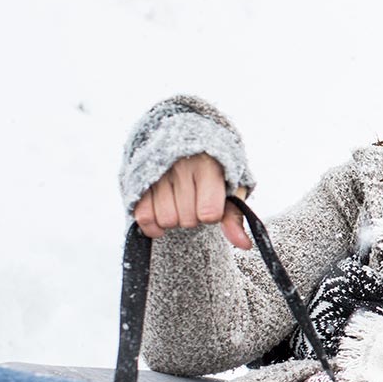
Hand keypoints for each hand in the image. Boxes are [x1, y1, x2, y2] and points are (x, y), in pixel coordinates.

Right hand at [131, 153, 250, 248]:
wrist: (186, 136)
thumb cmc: (213, 167)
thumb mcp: (231, 186)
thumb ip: (235, 216)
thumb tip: (244, 245)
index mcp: (208, 166)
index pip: (209, 214)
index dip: (211, 215)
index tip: (210, 202)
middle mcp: (181, 167)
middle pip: (188, 220)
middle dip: (193, 217)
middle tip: (193, 200)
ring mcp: (157, 173)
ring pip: (166, 220)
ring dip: (174, 219)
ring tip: (178, 202)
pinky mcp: (138, 181)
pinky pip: (143, 217)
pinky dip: (153, 224)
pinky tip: (161, 213)